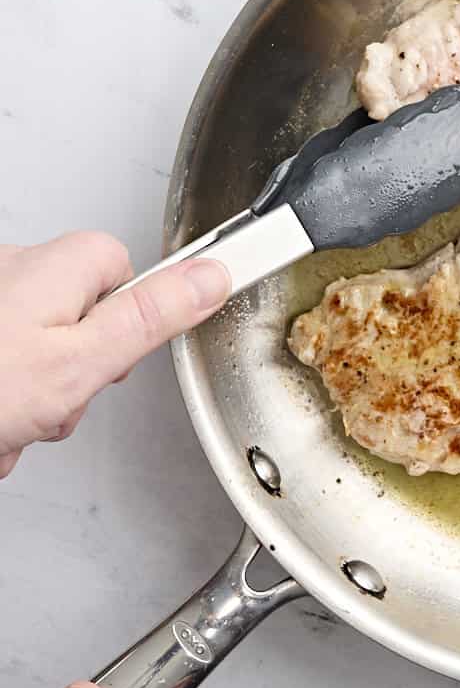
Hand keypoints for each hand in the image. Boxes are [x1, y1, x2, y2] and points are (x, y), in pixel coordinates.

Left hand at [0, 232, 229, 477]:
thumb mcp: (78, 364)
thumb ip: (152, 317)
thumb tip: (212, 274)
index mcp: (51, 266)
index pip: (121, 266)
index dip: (123, 319)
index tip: (110, 357)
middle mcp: (11, 273)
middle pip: (78, 317)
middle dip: (71, 374)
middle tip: (50, 401)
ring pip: (33, 353)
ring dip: (28, 401)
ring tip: (5, 421)